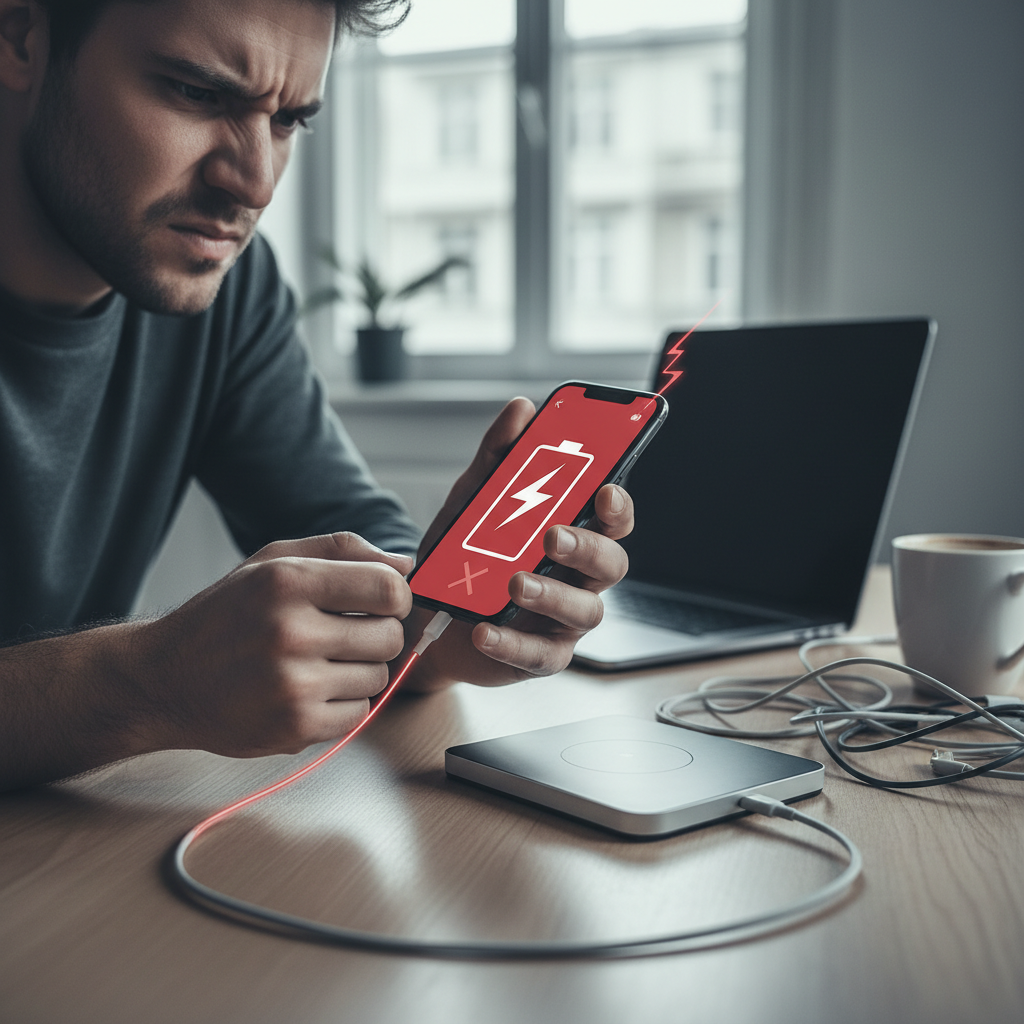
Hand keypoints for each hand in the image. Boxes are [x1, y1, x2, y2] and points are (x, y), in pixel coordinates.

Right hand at [130, 533, 412, 756]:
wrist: (163, 679)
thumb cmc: (225, 615)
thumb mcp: (272, 561)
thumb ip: (342, 552)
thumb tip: (406, 564)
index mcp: (288, 580)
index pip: (389, 588)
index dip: (395, 597)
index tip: (380, 603)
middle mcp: (290, 630)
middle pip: (390, 636)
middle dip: (376, 635)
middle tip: (342, 636)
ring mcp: (293, 683)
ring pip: (379, 677)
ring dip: (359, 671)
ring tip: (318, 663)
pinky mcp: (295, 725)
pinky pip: (360, 714)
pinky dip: (344, 704)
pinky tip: (309, 691)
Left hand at [402, 397, 633, 690]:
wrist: (425, 616)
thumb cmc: (465, 557)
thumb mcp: (473, 501)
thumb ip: (498, 458)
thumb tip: (521, 410)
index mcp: (574, 534)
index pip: (613, 518)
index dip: (617, 505)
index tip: (605, 490)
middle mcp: (580, 577)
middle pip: (609, 562)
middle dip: (587, 546)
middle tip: (552, 535)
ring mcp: (564, 621)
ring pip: (583, 611)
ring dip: (552, 594)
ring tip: (515, 583)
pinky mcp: (541, 656)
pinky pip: (539, 655)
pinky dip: (512, 643)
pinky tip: (485, 630)